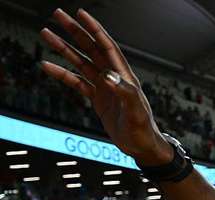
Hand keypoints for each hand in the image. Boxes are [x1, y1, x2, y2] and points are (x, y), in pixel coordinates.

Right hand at [39, 8, 171, 164]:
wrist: (142, 147)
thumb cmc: (144, 130)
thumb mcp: (136, 111)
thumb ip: (124, 92)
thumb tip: (108, 76)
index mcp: (125, 77)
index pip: (107, 47)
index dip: (95, 30)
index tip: (81, 14)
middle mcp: (114, 78)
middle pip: (91, 48)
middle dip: (75, 31)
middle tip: (57, 15)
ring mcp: (105, 87)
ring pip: (81, 62)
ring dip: (64, 48)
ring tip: (46, 34)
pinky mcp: (98, 99)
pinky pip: (77, 82)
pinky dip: (63, 74)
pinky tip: (48, 66)